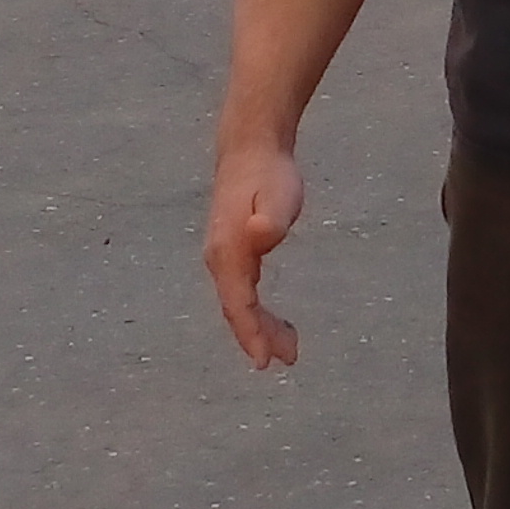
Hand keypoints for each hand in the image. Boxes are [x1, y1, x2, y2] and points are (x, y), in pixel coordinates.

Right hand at [203, 136, 306, 368]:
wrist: (250, 148)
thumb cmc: (267, 173)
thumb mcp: (277, 194)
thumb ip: (270, 219)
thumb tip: (260, 235)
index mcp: (228, 251)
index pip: (237, 303)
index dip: (250, 333)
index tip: (265, 360)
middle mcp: (219, 259)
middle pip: (237, 310)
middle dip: (259, 337)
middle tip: (289, 357)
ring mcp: (224, 256)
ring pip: (239, 303)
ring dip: (261, 328)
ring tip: (289, 348)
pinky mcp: (234, 253)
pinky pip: (242, 293)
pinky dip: (257, 312)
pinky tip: (274, 322)